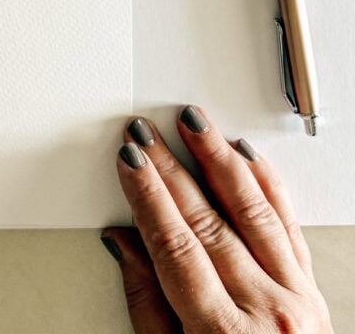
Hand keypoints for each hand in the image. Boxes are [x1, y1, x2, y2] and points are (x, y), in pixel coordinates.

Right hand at [102, 107, 331, 332]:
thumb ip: (146, 303)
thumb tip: (125, 242)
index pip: (175, 246)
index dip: (148, 196)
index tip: (130, 160)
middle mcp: (266, 313)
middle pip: (209, 222)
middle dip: (172, 169)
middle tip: (146, 131)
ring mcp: (297, 300)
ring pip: (254, 210)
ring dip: (219, 159)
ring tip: (195, 124)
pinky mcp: (313, 291)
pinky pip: (289, 224)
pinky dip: (267, 185)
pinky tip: (247, 156)